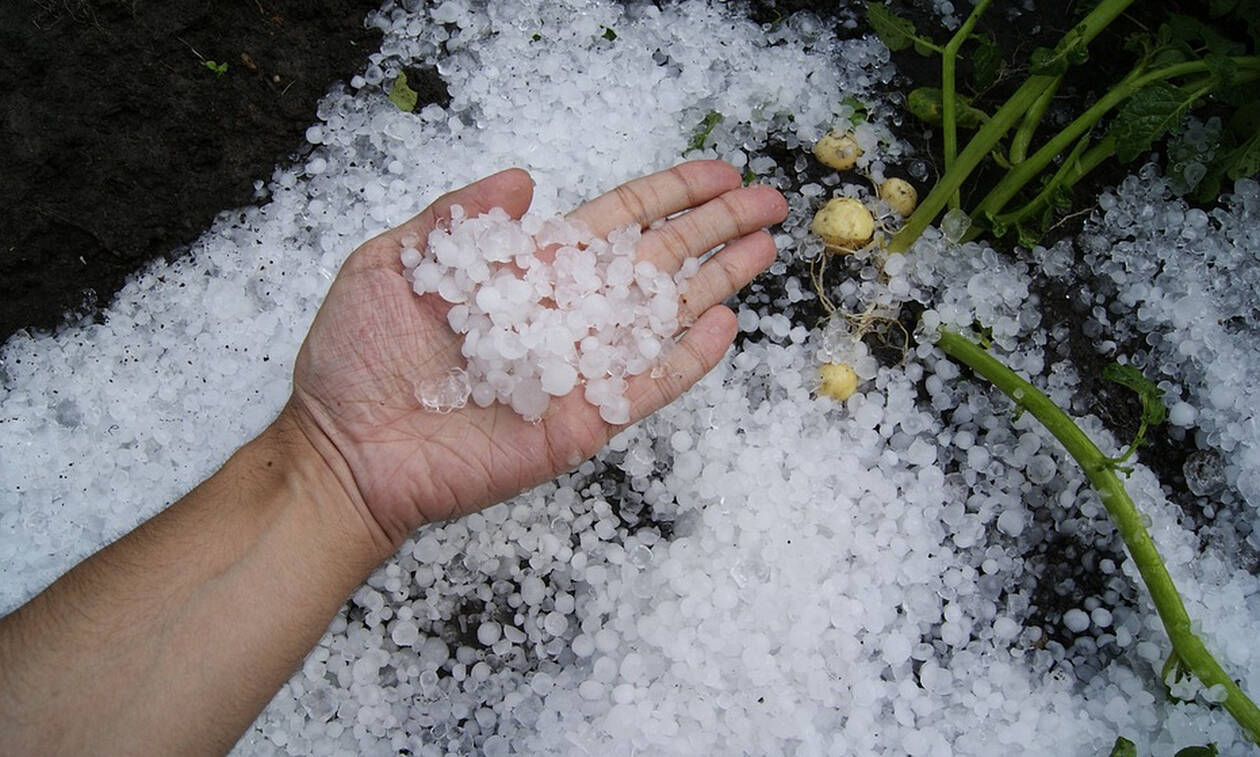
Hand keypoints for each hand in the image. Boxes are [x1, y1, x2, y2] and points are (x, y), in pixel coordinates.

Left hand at [285, 161, 786, 551]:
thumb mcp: (391, 263)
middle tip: (771, 200)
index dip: (669, 195)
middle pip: (657, 262)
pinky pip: (645, 387)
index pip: (616, 223)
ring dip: (717, 282)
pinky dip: (686, 360)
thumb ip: (458, 218)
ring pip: (663, 317)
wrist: (343, 450)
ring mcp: (578, 370)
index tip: (718, 173)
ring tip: (767, 248)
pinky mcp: (581, 421)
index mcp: (527, 272)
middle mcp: (563, 315)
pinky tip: (725, 326)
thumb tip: (525, 175)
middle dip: (715, 229)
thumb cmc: (356, 359)